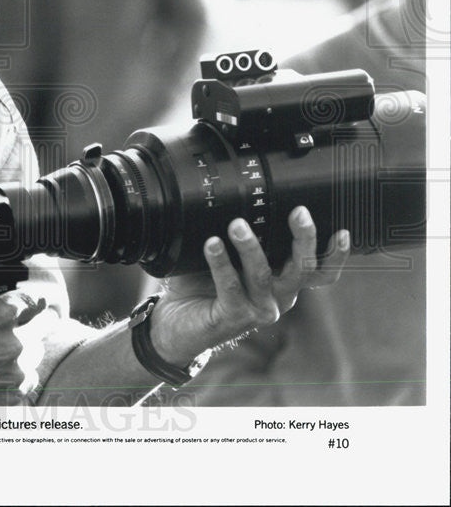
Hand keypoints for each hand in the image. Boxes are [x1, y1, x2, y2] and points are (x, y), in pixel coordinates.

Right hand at [0, 275, 50, 401]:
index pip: (35, 300)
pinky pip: (29, 380)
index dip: (28, 300)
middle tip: (19, 324)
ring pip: (36, 352)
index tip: (27, 304)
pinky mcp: (10, 395)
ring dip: (25, 348)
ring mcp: (14, 372)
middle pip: (44, 324)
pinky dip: (18, 374)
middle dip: (31, 321)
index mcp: (2, 314)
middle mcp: (14, 343)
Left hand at [149, 206, 348, 365]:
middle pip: (302, 270)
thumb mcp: (229, 257)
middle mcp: (278, 298)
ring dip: (251, 246)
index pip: (320, 272)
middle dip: (303, 238)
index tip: (342, 230)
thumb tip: (238, 197)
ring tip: (237, 224)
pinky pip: (230, 286)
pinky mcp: (234, 317)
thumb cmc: (203, 284)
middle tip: (298, 212)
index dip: (336, 255)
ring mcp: (259, 310)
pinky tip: (211, 244)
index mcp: (283, 283)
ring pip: (263, 275)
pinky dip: (221, 262)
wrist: (176, 322)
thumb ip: (242, 235)